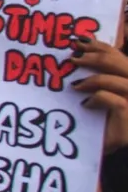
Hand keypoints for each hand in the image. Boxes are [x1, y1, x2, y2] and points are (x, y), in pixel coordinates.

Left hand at [71, 35, 127, 154]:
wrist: (109, 150)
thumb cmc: (100, 122)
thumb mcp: (96, 95)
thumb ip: (93, 77)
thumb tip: (74, 55)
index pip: (117, 55)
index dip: (99, 46)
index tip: (77, 42)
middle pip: (120, 64)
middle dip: (94, 58)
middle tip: (72, 60)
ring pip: (118, 82)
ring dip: (94, 79)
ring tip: (75, 84)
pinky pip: (115, 102)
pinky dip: (98, 99)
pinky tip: (85, 103)